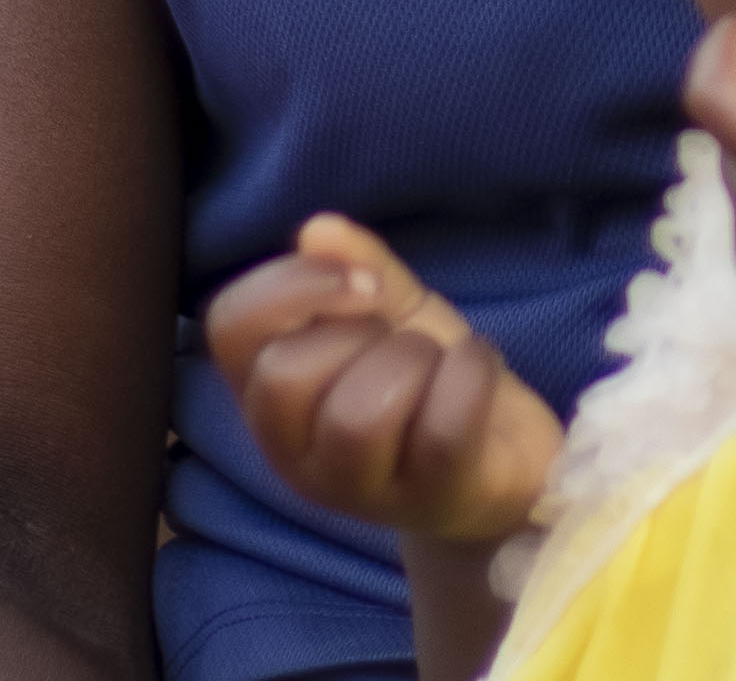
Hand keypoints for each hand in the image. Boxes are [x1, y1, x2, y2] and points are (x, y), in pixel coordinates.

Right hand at [205, 213, 567, 548]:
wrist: (507, 454)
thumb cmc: (427, 377)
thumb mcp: (392, 310)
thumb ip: (356, 264)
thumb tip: (316, 230)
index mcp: (268, 394)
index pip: (228, 327)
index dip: (292, 285)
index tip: (361, 282)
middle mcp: (294, 454)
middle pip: (284, 379)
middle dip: (358, 334)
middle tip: (396, 342)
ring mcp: (359, 492)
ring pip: (356, 418)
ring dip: (412, 362)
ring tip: (434, 365)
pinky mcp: (431, 504)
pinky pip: (442, 431)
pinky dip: (471, 374)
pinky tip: (479, 367)